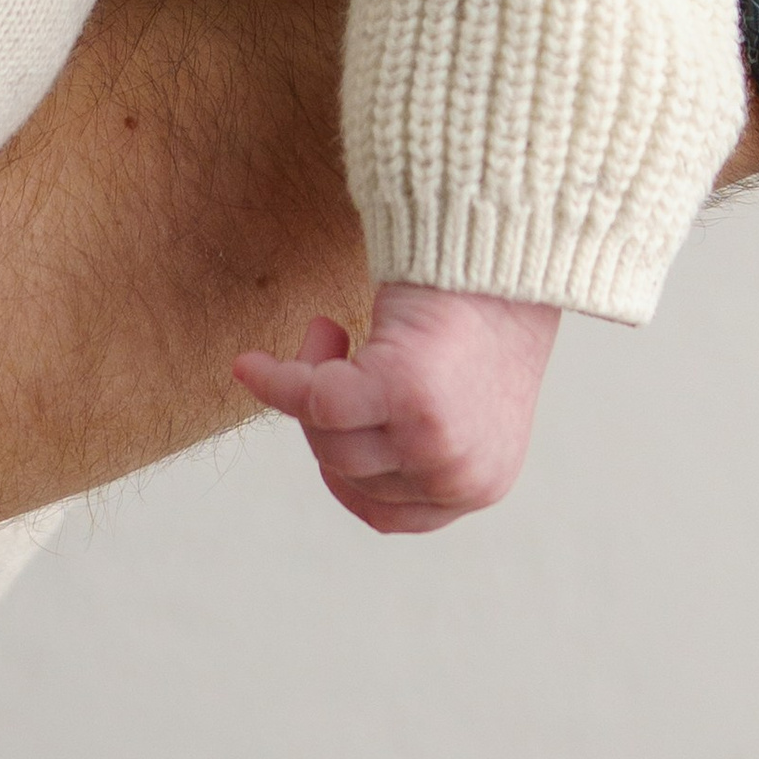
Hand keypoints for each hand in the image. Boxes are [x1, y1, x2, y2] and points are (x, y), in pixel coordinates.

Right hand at [232, 283, 559, 534]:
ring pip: (328, 440)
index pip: (383, 512)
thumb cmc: (483, 313)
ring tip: (330, 331)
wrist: (508, 247)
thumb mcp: (460, 402)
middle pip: (346, 473)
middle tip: (334, 344)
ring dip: (308, 382)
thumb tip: (338, 453)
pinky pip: (315, 402)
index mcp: (480, 484)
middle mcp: (461, 475)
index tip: (333, 413)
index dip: (342, 462)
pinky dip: (276, 381)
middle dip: (323, 414)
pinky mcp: (408, 393)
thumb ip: (415, 442)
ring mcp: (437, 441)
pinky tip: (250, 364)